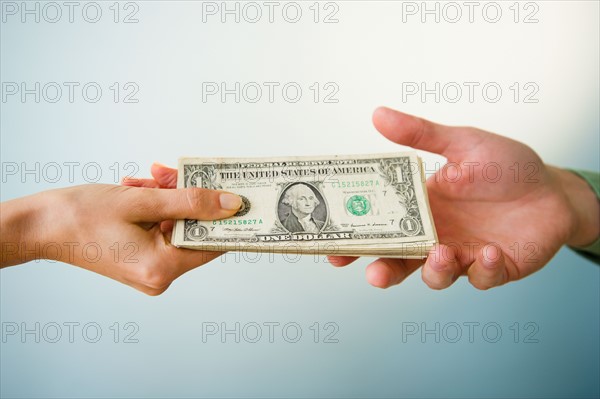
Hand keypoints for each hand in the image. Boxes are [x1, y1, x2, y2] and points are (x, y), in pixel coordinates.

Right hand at [0, 184, 241, 294]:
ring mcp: (149, 268)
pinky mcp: (140, 258)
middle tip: (172, 174)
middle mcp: (159, 275)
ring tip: (149, 179)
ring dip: (167, 197)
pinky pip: (159, 228)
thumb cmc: (81, 217)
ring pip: (176, 224)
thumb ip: (190, 202)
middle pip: (192, 230)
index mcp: (162, 268)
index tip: (237, 195)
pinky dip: (154, 207)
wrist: (39, 226)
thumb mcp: (143, 201)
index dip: (227, 218)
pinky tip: (140, 189)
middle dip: (185, 197)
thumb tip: (229, 205)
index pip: (214, 244)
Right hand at [329, 107, 598, 289]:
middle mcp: (435, 234)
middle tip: (375, 273)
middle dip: (383, 270)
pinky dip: (482, 270)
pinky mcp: (493, 269)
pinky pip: (481, 278)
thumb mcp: (462, 142)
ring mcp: (463, 254)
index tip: (332, 247)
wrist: (553, 189)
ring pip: (435, 276)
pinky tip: (490, 252)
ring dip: (434, 271)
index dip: (356, 240)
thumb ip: (420, 134)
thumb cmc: (505, 165)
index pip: (380, 227)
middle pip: (398, 260)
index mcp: (421, 207)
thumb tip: (378, 114)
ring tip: (442, 254)